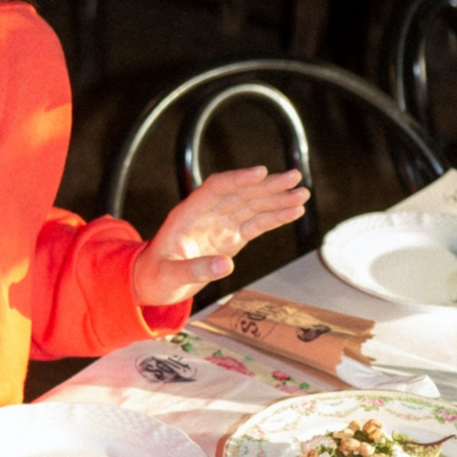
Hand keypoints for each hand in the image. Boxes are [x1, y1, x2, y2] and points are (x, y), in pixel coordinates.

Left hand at [132, 166, 309, 305]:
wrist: (153, 283)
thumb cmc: (155, 277)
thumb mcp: (169, 276)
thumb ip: (196, 269)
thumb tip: (227, 265)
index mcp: (187, 214)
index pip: (216, 188)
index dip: (238, 179)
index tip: (262, 172)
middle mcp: (207, 214)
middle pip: (241, 193)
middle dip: (268, 185)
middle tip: (295, 178)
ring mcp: (220, 225)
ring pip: (253, 206)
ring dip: (278, 199)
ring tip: (303, 193)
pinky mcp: (231, 238)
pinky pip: (256, 224)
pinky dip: (275, 218)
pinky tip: (293, 211)